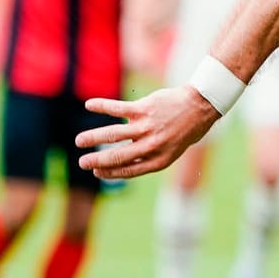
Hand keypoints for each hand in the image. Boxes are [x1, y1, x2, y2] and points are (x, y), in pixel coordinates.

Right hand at [75, 86, 219, 178]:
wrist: (199, 107)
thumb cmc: (182, 131)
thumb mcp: (170, 151)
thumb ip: (148, 156)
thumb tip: (121, 161)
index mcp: (160, 160)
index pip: (130, 170)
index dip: (111, 173)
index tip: (96, 172)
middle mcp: (153, 146)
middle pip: (118, 156)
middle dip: (97, 160)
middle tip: (81, 163)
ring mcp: (148, 127)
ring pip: (114, 134)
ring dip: (93, 137)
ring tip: (79, 141)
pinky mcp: (144, 109)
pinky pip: (118, 108)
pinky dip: (101, 106)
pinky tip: (89, 105)